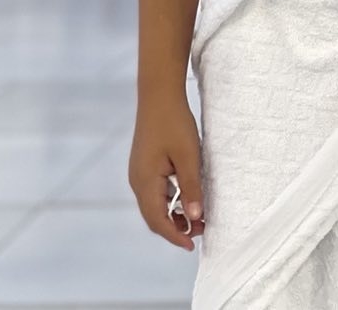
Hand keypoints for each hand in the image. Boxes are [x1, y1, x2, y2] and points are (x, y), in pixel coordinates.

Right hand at [129, 97, 204, 251]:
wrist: (159, 93)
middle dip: (175, 227)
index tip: (193, 245)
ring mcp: (138, 172)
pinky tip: (185, 196)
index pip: (158, 221)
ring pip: (154, 204)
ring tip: (196, 215)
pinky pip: (154, 191)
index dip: (175, 236)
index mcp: (145, 182)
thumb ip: (191, 187)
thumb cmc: (174, 122)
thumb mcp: (188, 156)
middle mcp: (137, 181)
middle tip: (201, 230)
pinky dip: (169, 200)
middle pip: (153, 216)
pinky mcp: (143, 164)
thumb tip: (194, 217)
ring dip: (173, 214)